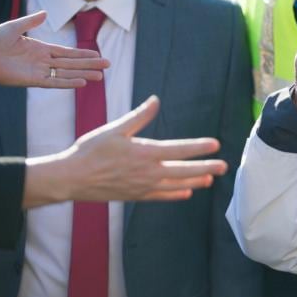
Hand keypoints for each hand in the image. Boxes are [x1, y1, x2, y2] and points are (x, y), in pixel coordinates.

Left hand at [0, 11, 109, 91]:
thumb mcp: (14, 27)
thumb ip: (30, 21)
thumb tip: (45, 13)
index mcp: (40, 49)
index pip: (66, 52)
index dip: (82, 54)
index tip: (97, 54)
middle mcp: (43, 62)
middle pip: (72, 64)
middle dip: (90, 64)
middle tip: (107, 65)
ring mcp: (39, 72)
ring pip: (67, 74)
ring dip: (84, 74)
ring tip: (100, 76)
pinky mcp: (33, 81)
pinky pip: (54, 83)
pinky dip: (68, 83)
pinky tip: (82, 83)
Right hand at [23, 96, 227, 207]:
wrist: (71, 178)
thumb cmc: (90, 150)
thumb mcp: (115, 129)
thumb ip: (139, 117)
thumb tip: (156, 100)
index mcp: (144, 153)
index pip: (179, 150)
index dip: (199, 147)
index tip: (215, 145)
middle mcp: (148, 172)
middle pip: (184, 170)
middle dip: (206, 167)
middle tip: (224, 166)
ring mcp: (143, 187)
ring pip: (176, 185)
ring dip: (195, 181)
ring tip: (211, 179)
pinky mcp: (136, 196)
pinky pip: (161, 196)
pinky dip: (176, 194)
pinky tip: (186, 192)